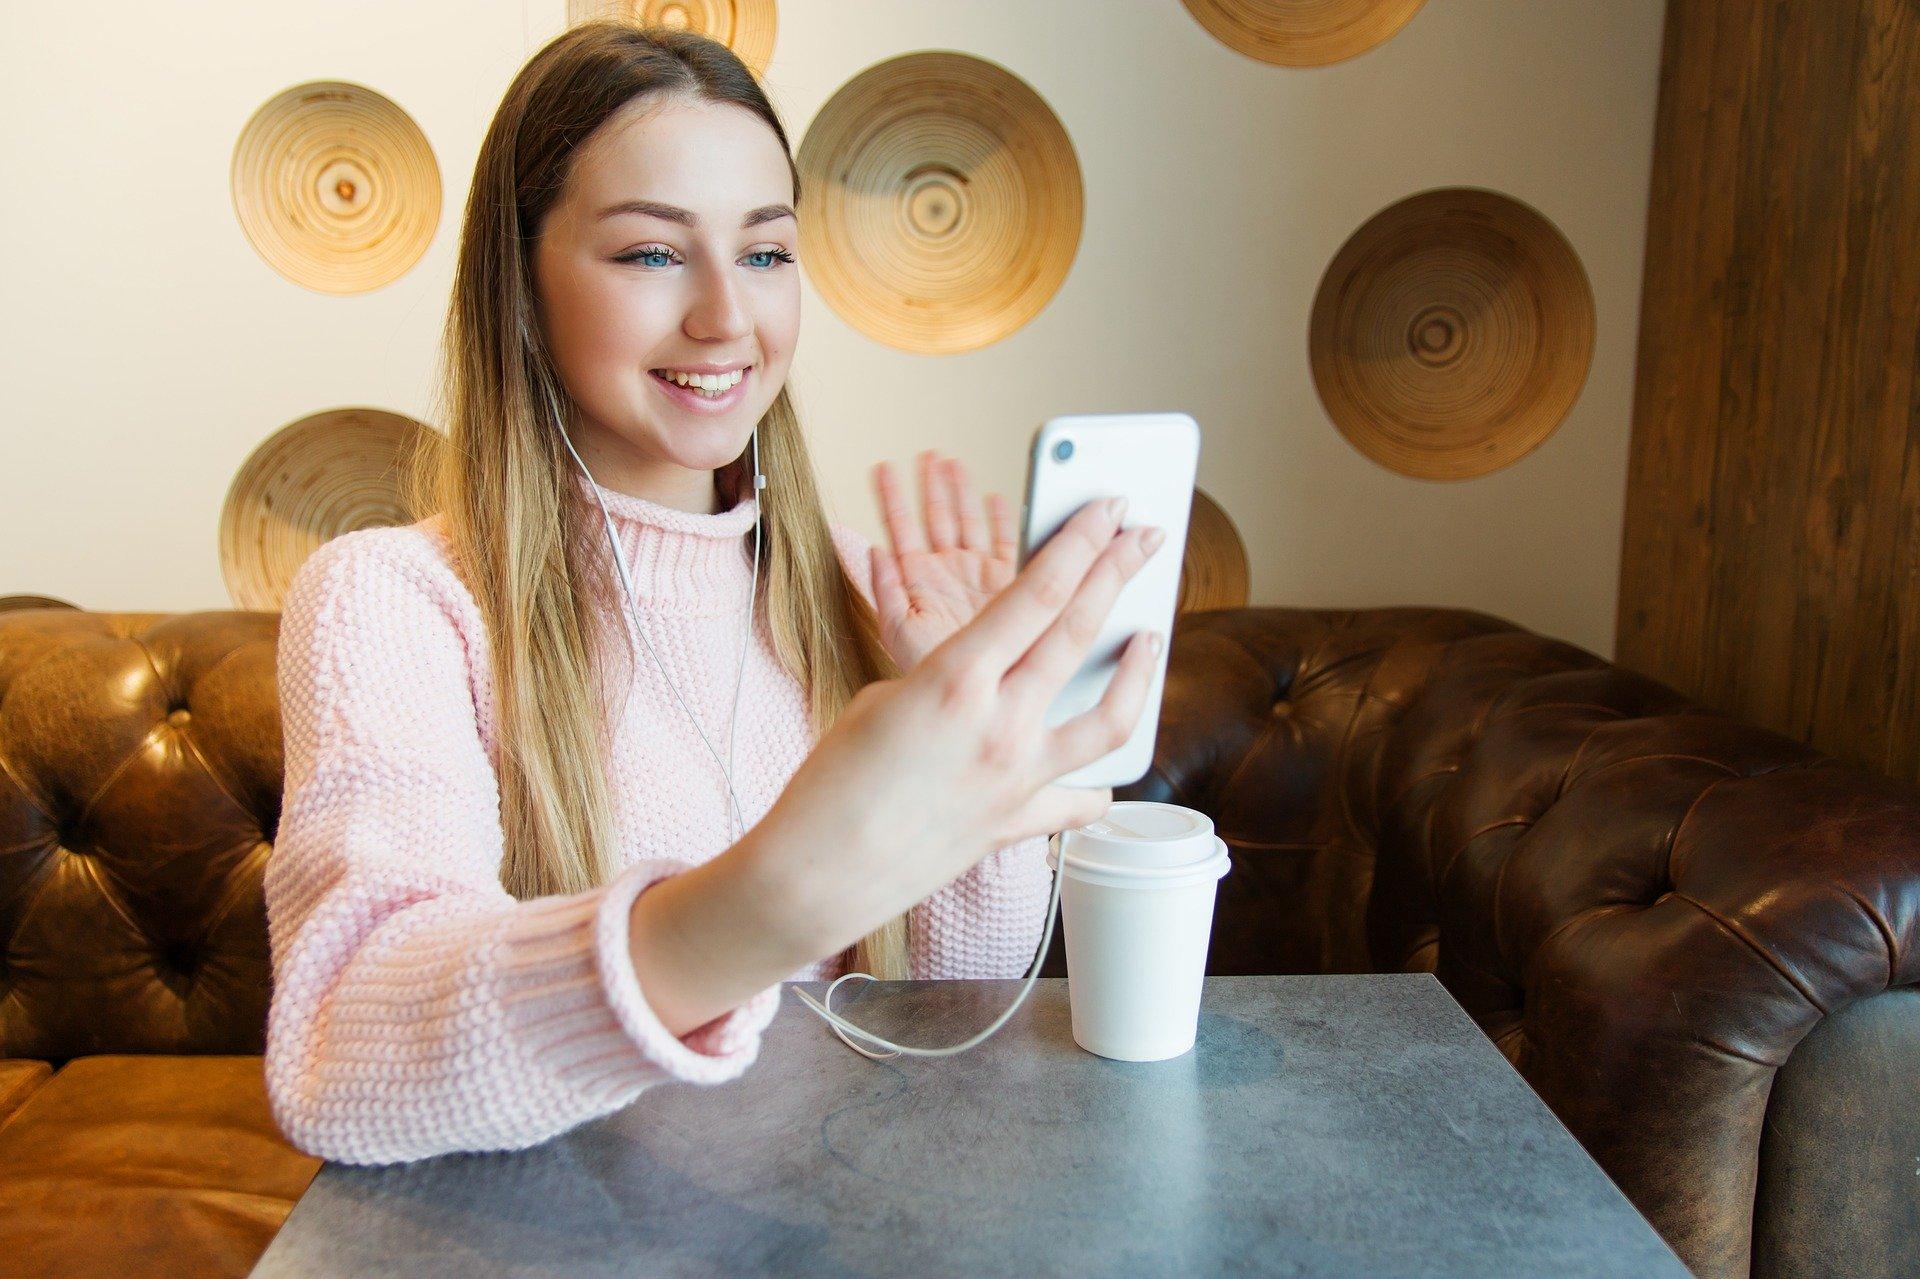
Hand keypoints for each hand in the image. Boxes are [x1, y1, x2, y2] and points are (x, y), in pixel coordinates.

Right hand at [752, 493, 1167, 957]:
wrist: (816, 875)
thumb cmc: (830, 783)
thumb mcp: (882, 700)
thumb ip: (946, 680)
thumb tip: (984, 681)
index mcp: (955, 678)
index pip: (1037, 592)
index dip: (1079, 540)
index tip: (1108, 508)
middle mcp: (1000, 724)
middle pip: (1078, 631)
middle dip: (1117, 572)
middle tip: (1146, 535)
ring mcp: (1017, 778)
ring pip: (1107, 715)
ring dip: (1139, 671)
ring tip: (1152, 637)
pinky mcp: (1016, 823)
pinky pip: (1075, 798)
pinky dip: (1094, 785)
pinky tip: (1107, 776)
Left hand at [868, 450, 1018, 672]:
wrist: (977, 696)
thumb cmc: (933, 673)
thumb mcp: (899, 633)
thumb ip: (886, 591)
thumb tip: (873, 551)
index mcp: (919, 580)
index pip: (902, 529)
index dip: (892, 498)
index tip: (883, 468)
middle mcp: (948, 573)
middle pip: (938, 517)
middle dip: (931, 485)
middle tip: (927, 455)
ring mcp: (978, 575)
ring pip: (968, 522)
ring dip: (960, 492)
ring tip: (951, 462)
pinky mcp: (1009, 582)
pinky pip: (1005, 541)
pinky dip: (1002, 519)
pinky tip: (995, 498)